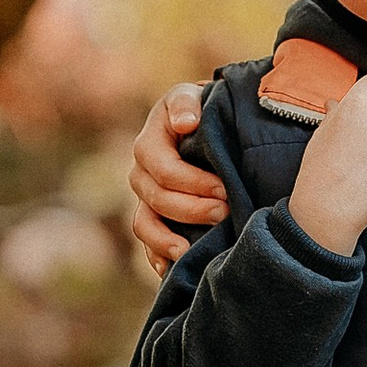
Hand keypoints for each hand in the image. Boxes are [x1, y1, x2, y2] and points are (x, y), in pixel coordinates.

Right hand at [129, 82, 225, 270]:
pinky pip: (147, 243)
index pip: (164, 170)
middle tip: (224, 213)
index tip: (225, 188)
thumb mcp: (194, 97)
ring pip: (145, 224)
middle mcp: (141, 173)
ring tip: (194, 249)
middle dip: (191, 210)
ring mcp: (145, 198)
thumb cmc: (203, 110)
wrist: (206, 125)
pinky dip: (158, 257)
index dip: (193, 183)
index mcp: (149, 144)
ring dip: (169, 240)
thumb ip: (186, 103)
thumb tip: (185, 122)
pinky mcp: (154, 217)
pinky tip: (174, 270)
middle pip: (157, 199)